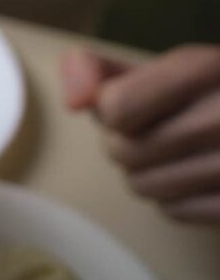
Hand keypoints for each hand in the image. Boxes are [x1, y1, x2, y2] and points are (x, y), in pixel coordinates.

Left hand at [61, 45, 219, 224]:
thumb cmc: (205, 97)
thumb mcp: (164, 68)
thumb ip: (102, 71)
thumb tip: (73, 101)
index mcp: (204, 69)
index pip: (115, 107)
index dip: (110, 109)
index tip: (134, 104)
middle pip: (121, 150)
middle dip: (126, 142)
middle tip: (157, 130)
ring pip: (140, 185)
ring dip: (146, 172)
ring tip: (176, 152)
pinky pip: (172, 211)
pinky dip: (175, 197)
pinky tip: (197, 175)